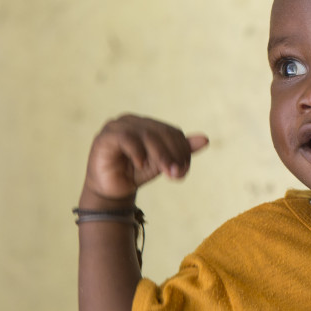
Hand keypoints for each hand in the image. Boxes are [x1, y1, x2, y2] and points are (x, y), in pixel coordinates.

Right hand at [82, 114, 208, 203]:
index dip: (182, 150)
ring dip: (161, 155)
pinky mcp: (105, 136)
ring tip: (166, 172)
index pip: (173, 132)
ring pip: (147, 135)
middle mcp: (134, 121)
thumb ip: (183, 151)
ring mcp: (118, 126)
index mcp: (149, 124)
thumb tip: (205, 139)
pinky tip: (142, 165)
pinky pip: (126, 138)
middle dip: (173, 154)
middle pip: (162, 133)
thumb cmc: (138, 173)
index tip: (184, 171)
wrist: (113, 190)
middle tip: (177, 174)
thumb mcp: (164, 163)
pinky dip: (138, 152)